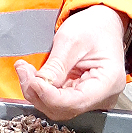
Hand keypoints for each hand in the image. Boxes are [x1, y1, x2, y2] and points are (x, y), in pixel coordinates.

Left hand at [14, 5, 127, 120]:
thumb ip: (55, 65)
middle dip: (38, 93)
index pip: (74, 102)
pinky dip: (43, 90)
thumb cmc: (95, 27)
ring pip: (57, 107)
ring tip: (26, 71)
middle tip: (24, 71)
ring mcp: (92, 99)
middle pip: (63, 109)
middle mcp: (102, 97)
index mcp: (107, 83)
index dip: (48, 96)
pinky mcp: (80, 95)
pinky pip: (58, 100)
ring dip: (37, 92)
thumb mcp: (71, 40)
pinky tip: (34, 76)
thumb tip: (37, 84)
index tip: (32, 81)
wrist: (103, 23)